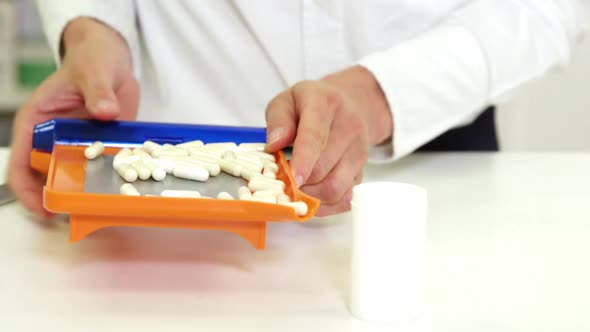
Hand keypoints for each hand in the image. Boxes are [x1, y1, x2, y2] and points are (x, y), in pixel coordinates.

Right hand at [7, 18, 138, 217]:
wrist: (113, 58)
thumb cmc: (92, 59)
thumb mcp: (93, 71)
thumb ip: (97, 90)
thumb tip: (104, 111)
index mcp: (37, 122)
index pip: (21, 161)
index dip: (26, 188)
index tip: (41, 208)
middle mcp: (53, 138)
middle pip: (45, 176)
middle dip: (55, 199)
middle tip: (73, 216)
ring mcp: (77, 144)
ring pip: (73, 177)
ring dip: (81, 194)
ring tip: (95, 211)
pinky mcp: (100, 146)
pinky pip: (100, 169)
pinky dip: (105, 182)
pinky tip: (119, 193)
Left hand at [265, 66, 392, 215]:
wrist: (351, 105)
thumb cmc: (312, 104)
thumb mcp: (288, 100)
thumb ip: (278, 119)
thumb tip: (274, 145)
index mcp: (325, 105)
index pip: (315, 137)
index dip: (303, 162)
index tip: (292, 179)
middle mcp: (349, 128)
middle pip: (323, 168)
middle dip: (298, 182)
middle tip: (280, 182)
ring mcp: (359, 152)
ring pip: (334, 188)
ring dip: (310, 196)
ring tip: (294, 188)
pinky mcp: (362, 172)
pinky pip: (344, 199)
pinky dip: (324, 205)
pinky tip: (311, 196)